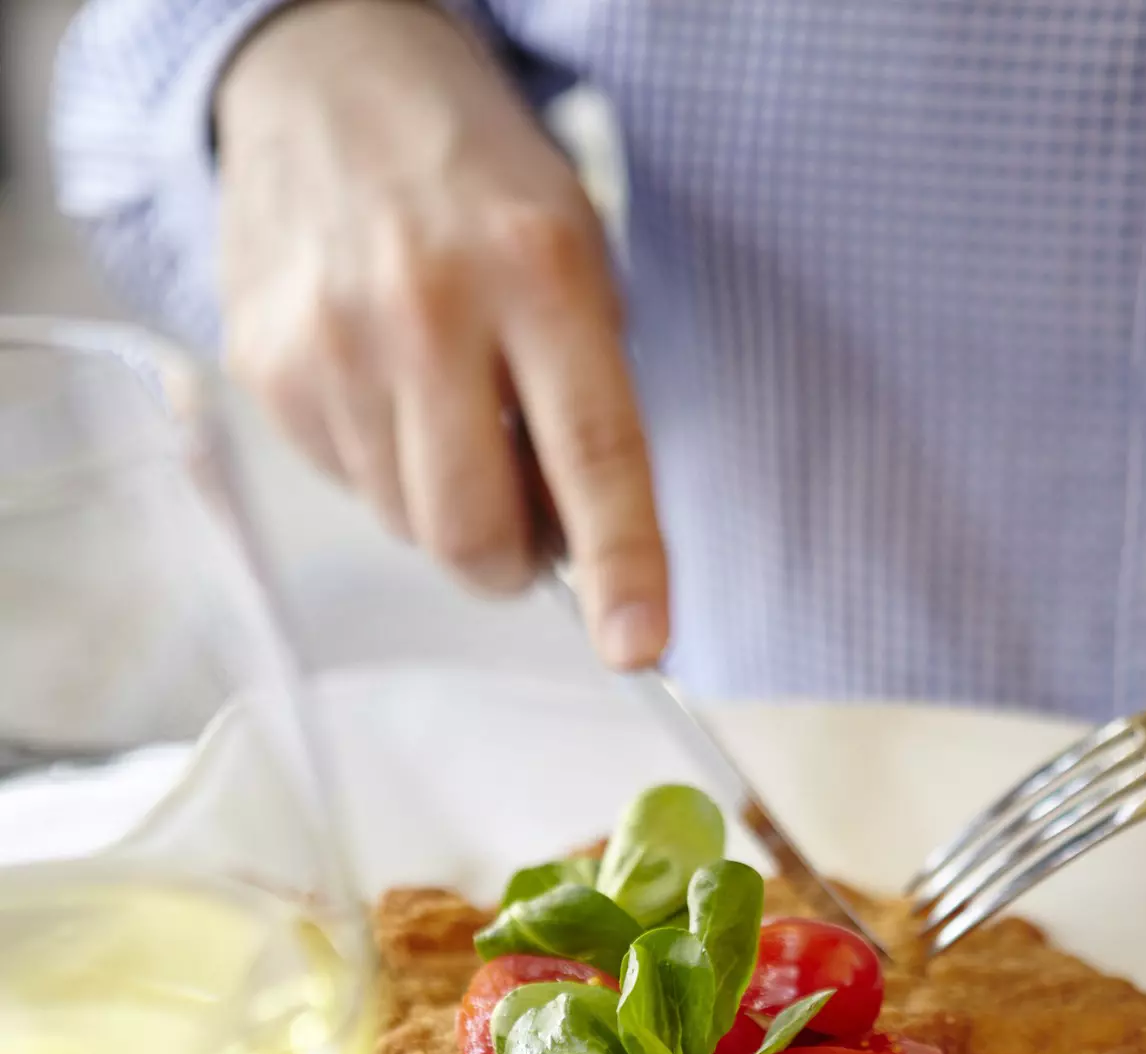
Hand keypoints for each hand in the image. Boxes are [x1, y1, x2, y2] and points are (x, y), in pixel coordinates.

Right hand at [216, 0, 667, 668]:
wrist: (324, 73)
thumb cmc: (476, 182)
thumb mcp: (576, 254)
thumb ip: (590, 397)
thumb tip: (581, 553)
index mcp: (536, 269)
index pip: (592, 451)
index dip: (618, 564)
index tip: (637, 646)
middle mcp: (426, 309)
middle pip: (472, 532)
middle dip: (510, 563)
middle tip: (525, 517)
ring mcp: (332, 343)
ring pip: (407, 525)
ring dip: (443, 504)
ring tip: (447, 406)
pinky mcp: (266, 368)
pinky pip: (345, 484)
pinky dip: (381, 464)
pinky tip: (384, 380)